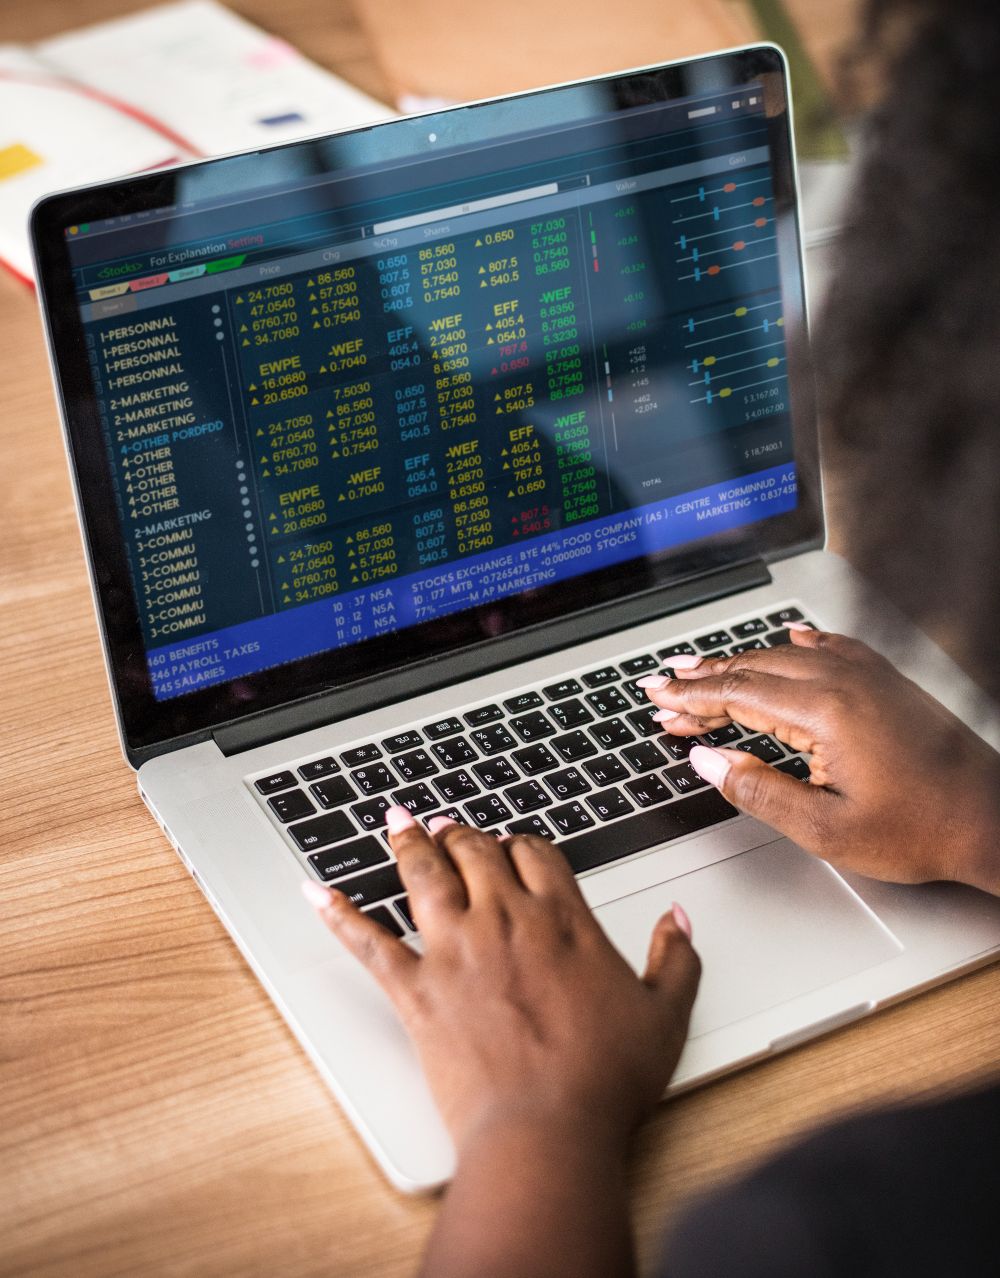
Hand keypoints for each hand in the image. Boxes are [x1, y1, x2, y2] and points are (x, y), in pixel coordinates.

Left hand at [304, 810, 699, 1156]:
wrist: (548, 1130)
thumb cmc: (605, 1080)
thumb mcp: (665, 1014)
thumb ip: (676, 958)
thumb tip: (678, 918)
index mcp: (562, 919)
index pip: (534, 853)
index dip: (519, 843)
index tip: (511, 844)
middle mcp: (505, 920)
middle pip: (475, 851)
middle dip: (462, 834)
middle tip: (448, 826)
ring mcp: (455, 950)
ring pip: (424, 874)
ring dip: (408, 842)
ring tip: (396, 820)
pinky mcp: (416, 989)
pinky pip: (368, 941)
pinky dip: (338, 913)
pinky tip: (316, 890)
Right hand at [641, 626, 999, 892]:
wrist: (992, 820)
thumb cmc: (921, 829)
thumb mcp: (826, 830)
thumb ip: (759, 792)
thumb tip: (708, 762)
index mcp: (825, 712)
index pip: (737, 695)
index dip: (691, 699)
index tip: (659, 702)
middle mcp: (845, 681)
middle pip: (754, 669)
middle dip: (702, 679)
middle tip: (663, 687)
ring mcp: (868, 676)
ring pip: (786, 656)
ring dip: (739, 664)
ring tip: (703, 670)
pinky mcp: (887, 683)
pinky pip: (832, 648)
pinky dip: (798, 646)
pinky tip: (790, 638)